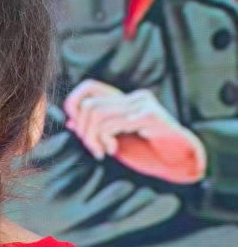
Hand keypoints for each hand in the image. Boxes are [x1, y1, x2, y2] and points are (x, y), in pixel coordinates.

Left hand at [63, 79, 207, 183]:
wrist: (177, 160)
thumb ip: (96, 129)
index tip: (80, 130)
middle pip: (88, 106)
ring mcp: (143, 103)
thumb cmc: (148, 152)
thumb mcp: (115, 140)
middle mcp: (133, 96)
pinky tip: (112, 150)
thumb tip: (70, 122)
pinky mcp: (149, 114)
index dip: (74, 105)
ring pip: (96, 115)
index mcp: (125, 99)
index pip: (88, 87)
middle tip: (94, 149)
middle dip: (84, 132)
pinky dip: (105, 140)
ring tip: (103, 151)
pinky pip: (112, 124)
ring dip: (93, 139)